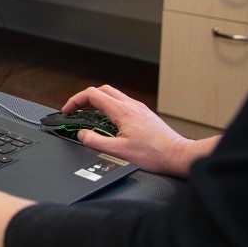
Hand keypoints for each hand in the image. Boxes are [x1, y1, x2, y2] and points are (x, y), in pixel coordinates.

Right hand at [61, 85, 211, 176]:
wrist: (179, 156)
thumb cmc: (154, 154)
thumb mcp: (118, 151)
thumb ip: (95, 141)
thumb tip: (82, 135)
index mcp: (122, 111)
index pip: (92, 94)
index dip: (75, 101)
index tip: (68, 111)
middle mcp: (131, 106)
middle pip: (102, 90)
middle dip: (85, 98)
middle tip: (77, 111)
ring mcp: (139, 109)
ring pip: (113, 96)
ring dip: (98, 103)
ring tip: (91, 118)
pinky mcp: (145, 115)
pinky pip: (123, 104)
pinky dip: (110, 109)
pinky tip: (110, 124)